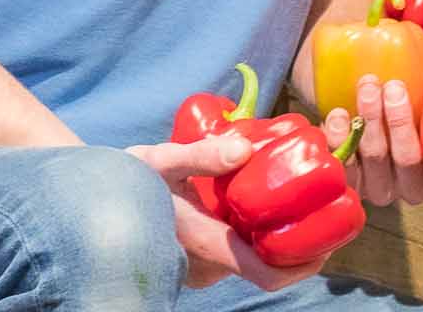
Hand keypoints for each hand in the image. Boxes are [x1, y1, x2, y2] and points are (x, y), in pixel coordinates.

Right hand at [124, 134, 327, 292]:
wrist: (93, 198)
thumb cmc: (128, 179)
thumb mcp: (161, 159)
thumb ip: (202, 156)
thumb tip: (245, 149)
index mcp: (205, 246)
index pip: (265, 273)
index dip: (303, 262)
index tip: (328, 237)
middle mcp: (208, 266)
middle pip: (267, 269)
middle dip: (302, 246)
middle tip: (324, 211)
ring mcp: (204, 265)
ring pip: (254, 260)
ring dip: (281, 239)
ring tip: (301, 202)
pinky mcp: (200, 256)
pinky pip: (240, 252)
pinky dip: (260, 234)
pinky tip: (267, 206)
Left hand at [324, 78, 422, 214]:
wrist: (364, 104)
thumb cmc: (404, 101)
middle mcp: (407, 185)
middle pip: (407, 162)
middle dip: (400, 123)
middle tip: (394, 89)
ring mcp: (376, 185)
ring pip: (374, 157)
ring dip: (371, 119)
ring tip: (368, 89)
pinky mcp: (347, 177)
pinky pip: (343, 163)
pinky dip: (340, 136)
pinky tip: (340, 114)